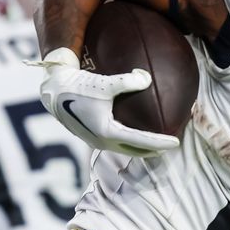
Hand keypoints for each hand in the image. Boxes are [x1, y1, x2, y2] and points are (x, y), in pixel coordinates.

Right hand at [31, 47, 179, 156]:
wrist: (53, 91)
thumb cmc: (78, 85)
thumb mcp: (104, 83)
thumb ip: (127, 81)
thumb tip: (147, 78)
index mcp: (108, 132)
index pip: (141, 141)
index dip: (160, 143)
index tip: (176, 142)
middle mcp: (102, 141)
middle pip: (134, 151)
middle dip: (153, 151)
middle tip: (170, 147)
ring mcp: (95, 140)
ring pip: (124, 148)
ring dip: (140, 148)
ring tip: (155, 143)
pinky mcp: (90, 136)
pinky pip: (115, 142)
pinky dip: (128, 141)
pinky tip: (132, 130)